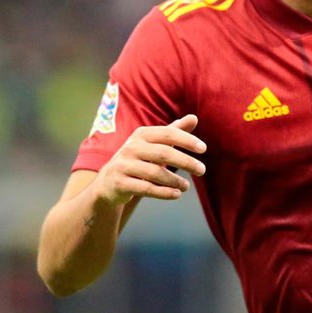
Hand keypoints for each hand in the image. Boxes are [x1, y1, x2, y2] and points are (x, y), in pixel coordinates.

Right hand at [92, 114, 206, 207]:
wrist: (108, 181)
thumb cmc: (138, 160)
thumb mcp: (154, 144)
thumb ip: (174, 132)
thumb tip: (194, 118)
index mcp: (141, 135)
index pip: (168, 133)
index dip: (186, 140)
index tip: (203, 149)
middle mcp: (131, 147)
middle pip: (163, 153)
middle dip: (185, 162)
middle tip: (202, 170)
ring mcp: (124, 165)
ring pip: (155, 173)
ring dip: (175, 181)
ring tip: (186, 186)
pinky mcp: (120, 183)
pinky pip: (146, 188)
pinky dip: (164, 192)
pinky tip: (176, 194)